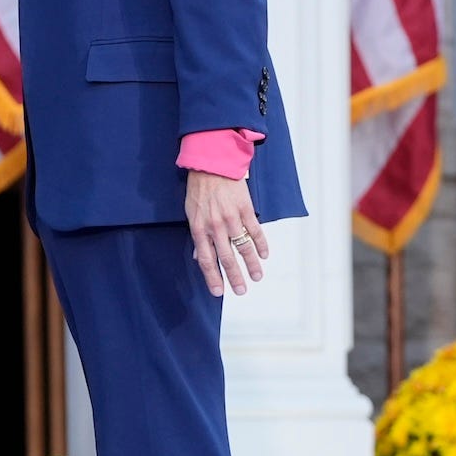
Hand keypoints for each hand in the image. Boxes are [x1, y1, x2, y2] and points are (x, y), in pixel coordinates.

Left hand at [186, 171, 267, 296]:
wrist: (212, 163)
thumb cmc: (199, 188)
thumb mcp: (191, 212)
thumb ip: (197, 236)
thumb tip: (199, 257)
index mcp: (199, 228)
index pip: (206, 260)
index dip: (213, 277)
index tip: (218, 292)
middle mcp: (215, 226)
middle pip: (226, 258)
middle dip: (234, 277)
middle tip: (241, 291)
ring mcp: (231, 218)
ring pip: (243, 247)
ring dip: (251, 264)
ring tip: (257, 277)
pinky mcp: (245, 209)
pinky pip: (255, 230)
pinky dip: (261, 244)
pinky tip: (265, 255)